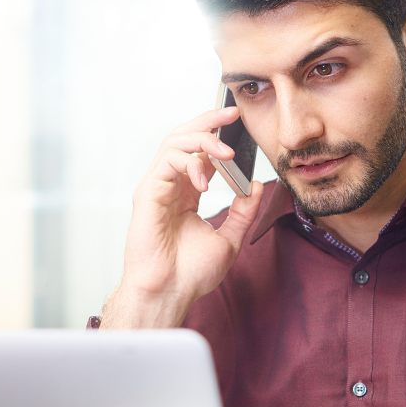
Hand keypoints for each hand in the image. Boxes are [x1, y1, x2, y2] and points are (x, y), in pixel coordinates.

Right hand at [102, 106, 265, 328]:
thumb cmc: (191, 274)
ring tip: (227, 153)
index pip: (198, 151)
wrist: (170, 293)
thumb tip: (258, 186)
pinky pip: (166, 162)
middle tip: (231, 114)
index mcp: (186, 194)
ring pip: (173, 143)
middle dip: (207, 121)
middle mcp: (169, 186)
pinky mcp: (147, 193)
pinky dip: (190, 164)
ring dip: (203, 140)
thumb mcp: (229, 239)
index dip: (216, 132)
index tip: (237, 120)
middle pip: (183, 138)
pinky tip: (206, 182)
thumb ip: (243, 212)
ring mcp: (156, 188)